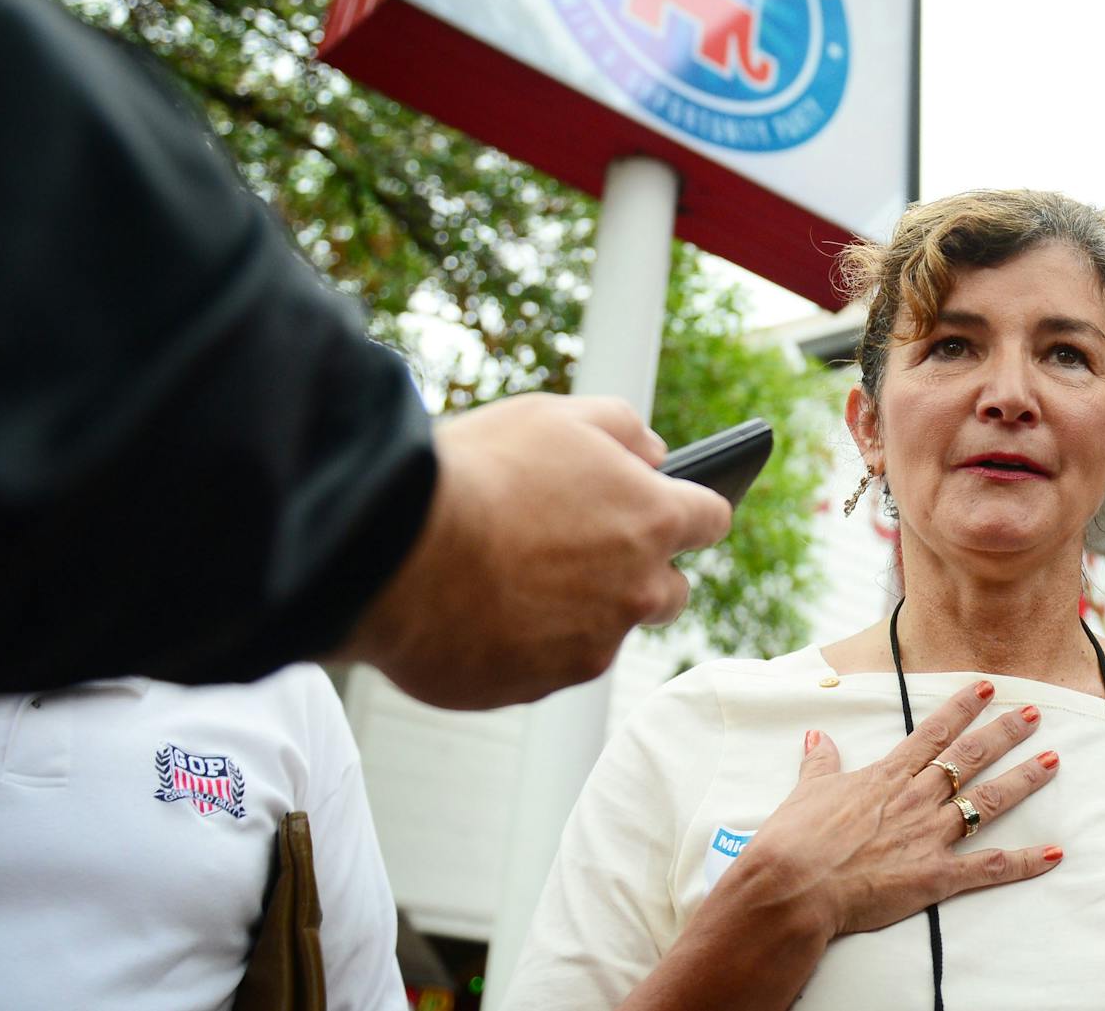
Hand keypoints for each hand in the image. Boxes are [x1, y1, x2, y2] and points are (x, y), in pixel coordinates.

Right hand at [337, 392, 729, 708]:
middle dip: (640, 571)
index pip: (711, 520)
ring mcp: (590, 646)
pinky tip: (480, 612)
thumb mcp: (557, 417)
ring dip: (576, 609)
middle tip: (581, 549)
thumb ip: (624, 430)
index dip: (689, 511)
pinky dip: (523, 643)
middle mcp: (637, 592)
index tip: (669, 510)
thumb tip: (653, 453)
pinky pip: (546, 665)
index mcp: (653, 521)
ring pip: (604, 630)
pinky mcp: (538, 686)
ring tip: (513, 578)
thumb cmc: (477, 474)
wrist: (393, 552)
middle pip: (669, 590)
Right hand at [733, 680, 1063, 938]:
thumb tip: (817, 736)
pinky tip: (1054, 852)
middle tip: (1034, 714)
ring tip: (1053, 761)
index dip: (963, 707)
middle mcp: (917, 798)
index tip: (988, 686)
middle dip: (1005, 733)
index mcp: (888, 776)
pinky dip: (1025, 862)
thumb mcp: (807, 791)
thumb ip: (819, 763)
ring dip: (1023, 780)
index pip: (934, 732)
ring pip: (987, 802)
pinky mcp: (937, 876)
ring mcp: (931, 836)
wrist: (795, 884)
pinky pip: (989, 867)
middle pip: (970, 758)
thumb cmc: (796, 838)